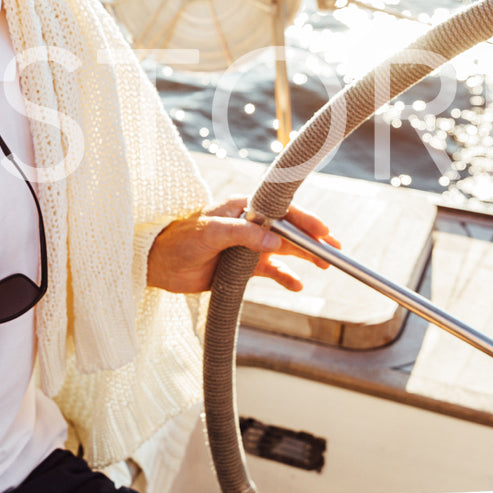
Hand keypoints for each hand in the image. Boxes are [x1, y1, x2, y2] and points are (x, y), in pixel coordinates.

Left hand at [146, 198, 339, 293]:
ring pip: (283, 250)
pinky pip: (270, 271)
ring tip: (324, 265)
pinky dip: (285, 276)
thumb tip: (275, 241)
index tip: (323, 231)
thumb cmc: (180, 240)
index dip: (304, 221)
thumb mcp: (211, 232)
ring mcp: (247, 246)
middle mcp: (249, 224)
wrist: (159, 264)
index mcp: (243, 208)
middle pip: (288, 231)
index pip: (281, 211)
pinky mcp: (241, 266)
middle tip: (334, 251)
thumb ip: (243, 233)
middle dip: (312, 240)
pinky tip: (297, 284)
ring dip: (303, 257)